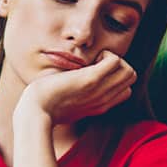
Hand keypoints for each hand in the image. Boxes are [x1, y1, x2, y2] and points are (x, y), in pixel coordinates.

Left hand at [16, 50, 136, 124]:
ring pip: (129, 71)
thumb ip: (77, 96)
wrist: (35, 111)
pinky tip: (89, 60)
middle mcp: (103, 100)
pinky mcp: (91, 80)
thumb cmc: (44, 106)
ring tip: (94, 62)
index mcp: (99, 106)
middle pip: (131, 78)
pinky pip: (116, 61)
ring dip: (114, 59)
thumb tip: (73, 83)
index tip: (95, 73)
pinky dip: (106, 54)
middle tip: (95, 64)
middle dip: (118, 65)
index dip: (115, 78)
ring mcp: (99, 90)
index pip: (126, 90)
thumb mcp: (66, 104)